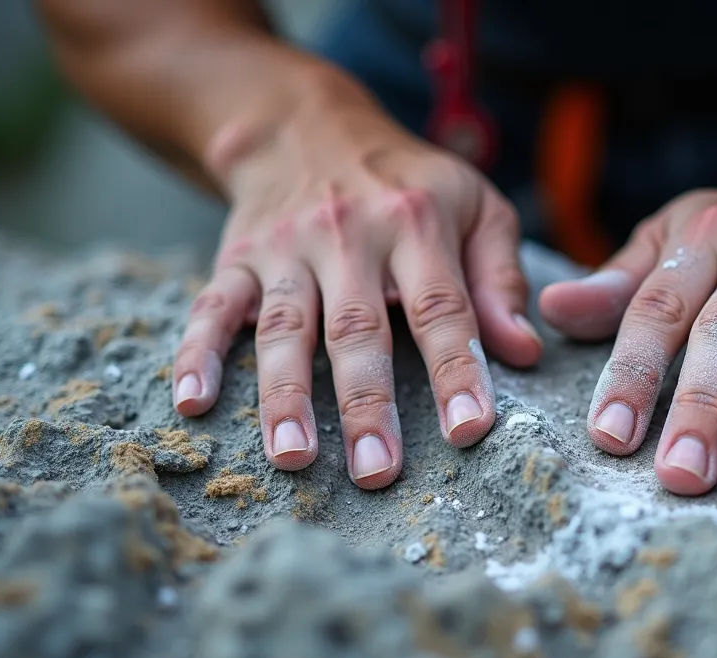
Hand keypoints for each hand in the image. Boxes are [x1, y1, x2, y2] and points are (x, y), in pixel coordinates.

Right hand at [171, 97, 541, 488]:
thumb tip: (523, 352)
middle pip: (358, 328)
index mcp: (417, 225)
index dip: (457, 369)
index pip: (442, 307)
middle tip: (377, 473)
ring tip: (292, 459)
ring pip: (286, 328)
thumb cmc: (409, 184)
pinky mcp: (237, 257)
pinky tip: (193, 403)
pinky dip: (198, 353)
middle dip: (367, 404)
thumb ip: (500, 279)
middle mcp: (349, 235)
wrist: (306, 124)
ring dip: (286, 396)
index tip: (469, 429)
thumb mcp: (474, 206)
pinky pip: (212, 307)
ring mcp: (286, 248)